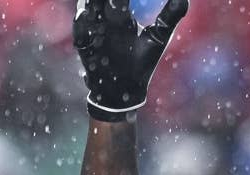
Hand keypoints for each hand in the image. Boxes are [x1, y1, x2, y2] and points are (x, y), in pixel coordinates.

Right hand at [73, 0, 188, 121]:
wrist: (124, 90)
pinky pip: (79, 34)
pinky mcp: (84, 47)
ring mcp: (93, 32)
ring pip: (87, 12)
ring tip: (93, 1)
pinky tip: (85, 16)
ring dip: (90, 5)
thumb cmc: (142, 62)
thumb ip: (170, 16)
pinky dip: (81, 25)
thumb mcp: (157, 37)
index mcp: (122, 16)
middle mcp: (105, 21)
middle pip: (100, 2)